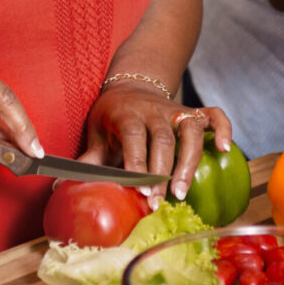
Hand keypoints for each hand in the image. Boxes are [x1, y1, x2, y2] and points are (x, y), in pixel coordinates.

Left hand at [80, 81, 232, 204]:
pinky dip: (223, 129)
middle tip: (158, 200)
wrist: (131, 84)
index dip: (138, 164)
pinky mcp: (192, 111)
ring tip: (182, 190)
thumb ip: (87, 160)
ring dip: (189, 161)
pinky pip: (214, 115)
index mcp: (127, 115)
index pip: (134, 138)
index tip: (140, 190)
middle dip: (162, 171)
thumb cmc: (112, 116)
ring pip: (190, 131)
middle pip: (164, 139)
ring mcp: (176, 110)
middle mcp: (154, 111)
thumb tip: (59, 187)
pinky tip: (225, 149)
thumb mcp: (96, 133)